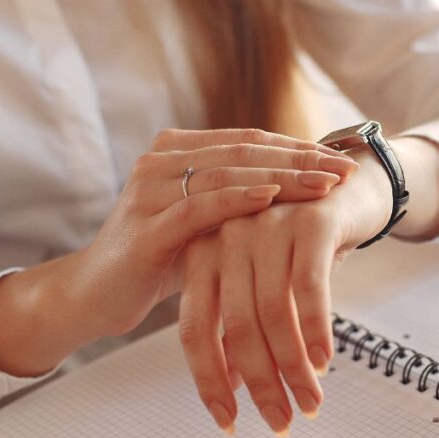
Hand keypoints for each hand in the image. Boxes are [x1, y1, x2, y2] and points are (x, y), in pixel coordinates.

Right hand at [75, 128, 358, 339]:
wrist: (94, 295)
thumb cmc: (158, 260)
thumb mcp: (205, 224)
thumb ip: (240, 201)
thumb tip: (306, 192)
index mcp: (176, 151)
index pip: (249, 142)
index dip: (298, 148)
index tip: (342, 160)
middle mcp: (161, 160)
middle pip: (244, 151)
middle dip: (300, 159)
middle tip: (344, 170)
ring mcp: (150, 190)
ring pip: (227, 174)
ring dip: (282, 177)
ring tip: (324, 184)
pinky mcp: (146, 226)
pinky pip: (199, 207)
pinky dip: (238, 200)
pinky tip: (273, 197)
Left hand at [177, 145, 391, 434]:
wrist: (350, 186)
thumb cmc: (301, 242)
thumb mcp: (263, 281)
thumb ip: (239, 324)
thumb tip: (231, 384)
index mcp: (203, 253)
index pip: (194, 329)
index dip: (209, 381)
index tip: (228, 422)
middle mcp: (227, 237)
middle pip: (233, 327)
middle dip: (259, 384)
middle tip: (280, 422)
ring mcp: (266, 226)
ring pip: (272, 313)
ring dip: (292, 367)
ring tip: (309, 402)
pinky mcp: (309, 223)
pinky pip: (309, 288)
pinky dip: (316, 331)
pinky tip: (324, 362)